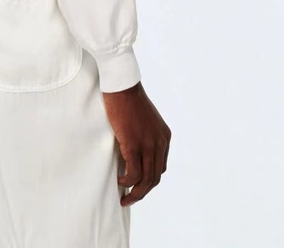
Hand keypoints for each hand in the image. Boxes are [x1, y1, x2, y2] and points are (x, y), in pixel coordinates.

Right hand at [102, 81, 170, 205]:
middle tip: (130, 198)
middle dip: (143, 192)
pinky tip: (120, 179)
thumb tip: (133, 151)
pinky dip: (127, 181)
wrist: (122, 85)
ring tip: (125, 197)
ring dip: (136, 193)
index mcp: (164, 137)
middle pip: (155, 177)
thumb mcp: (143, 119)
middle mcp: (160, 142)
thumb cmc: (128, 98)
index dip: (148, 179)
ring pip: (146, 180)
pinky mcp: (134, 144)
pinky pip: (134, 173)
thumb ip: (144, 135)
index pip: (160, 166)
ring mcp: (148, 144)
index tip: (136, 184)